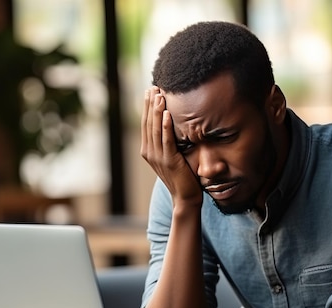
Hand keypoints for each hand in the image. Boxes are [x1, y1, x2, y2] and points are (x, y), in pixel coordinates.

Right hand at [140, 87, 202, 207]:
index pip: (146, 124)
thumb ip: (169, 142)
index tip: (150, 90)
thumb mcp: (172, 156)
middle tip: (153, 86)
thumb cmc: (182, 176)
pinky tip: (167, 114)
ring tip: (159, 95)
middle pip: (148, 123)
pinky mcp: (170, 161)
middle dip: (150, 104)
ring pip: (155, 129)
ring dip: (157, 111)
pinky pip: (167, 140)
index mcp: (148, 150)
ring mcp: (158, 157)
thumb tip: (173, 124)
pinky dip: (166, 126)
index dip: (147, 107)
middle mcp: (149, 153)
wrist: (185, 197)